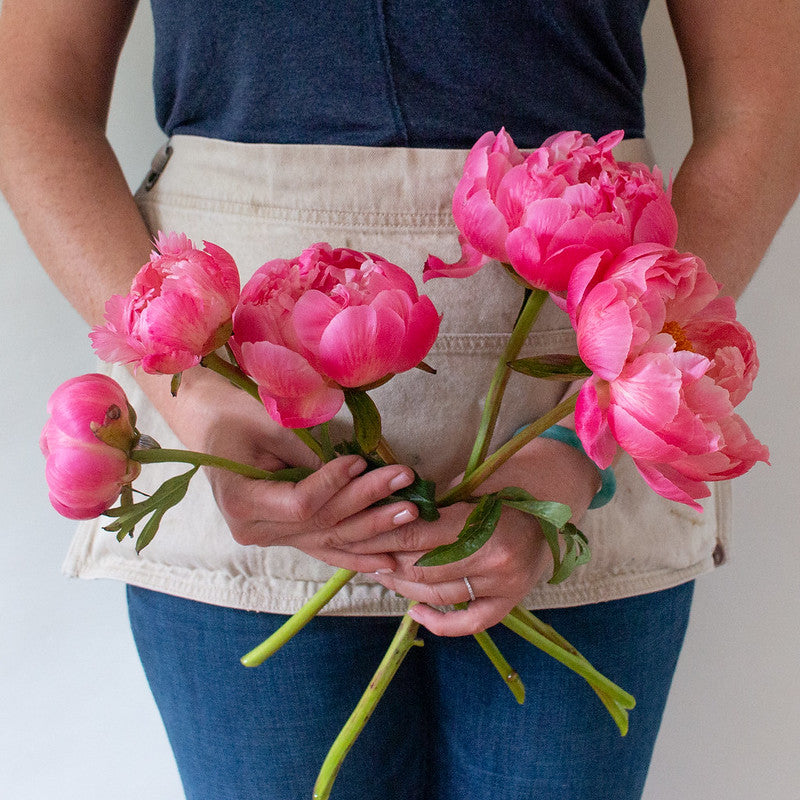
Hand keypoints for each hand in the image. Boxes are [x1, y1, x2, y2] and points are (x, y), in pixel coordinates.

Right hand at [143, 368, 420, 572]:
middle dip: (367, 502)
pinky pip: (327, 550)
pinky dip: (359, 555)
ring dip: (374, 529)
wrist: (215, 428)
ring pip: (330, 540)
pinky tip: (390, 561)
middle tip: (404, 480)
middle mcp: (255, 531)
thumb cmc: (239, 417)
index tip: (360, 460)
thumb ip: (307, 453)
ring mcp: (272, 540)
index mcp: (241, 503)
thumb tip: (355, 469)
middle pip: (322, 524)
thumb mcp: (268, 426)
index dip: (333, 485)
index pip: (300, 504)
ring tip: (410, 511)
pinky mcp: (287, 538)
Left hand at [371, 435, 602, 634]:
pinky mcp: (510, 601)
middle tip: (365, 555)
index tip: (361, 532)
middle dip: (389, 562)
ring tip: (383, 574)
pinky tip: (414, 613)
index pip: (417, 537)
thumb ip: (435, 505)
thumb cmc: (506, 481)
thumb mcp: (470, 482)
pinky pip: (468, 623)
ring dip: (404, 587)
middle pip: (423, 569)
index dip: (385, 536)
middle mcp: (494, 560)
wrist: (553, 495)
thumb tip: (387, 517)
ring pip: (439, 594)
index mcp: (482, 524)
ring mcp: (504, 585)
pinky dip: (438, 623)